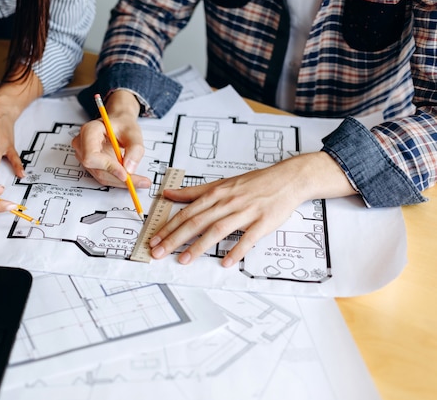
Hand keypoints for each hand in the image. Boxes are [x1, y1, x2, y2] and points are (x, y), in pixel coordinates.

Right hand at [72, 90, 150, 187]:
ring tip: (141, 180)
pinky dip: (119, 180)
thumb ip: (135, 149)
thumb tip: (129, 168)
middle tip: (141, 181)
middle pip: (97, 169)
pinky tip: (132, 179)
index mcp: (89, 131)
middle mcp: (82, 145)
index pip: (91, 155)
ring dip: (121, 181)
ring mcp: (85, 156)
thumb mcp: (133, 132)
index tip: (125, 173)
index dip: (108, 166)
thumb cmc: (123, 125)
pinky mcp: (91, 165)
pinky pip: (104, 177)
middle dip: (119, 178)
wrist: (119, 125)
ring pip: (101, 176)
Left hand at [149, 152, 355, 266]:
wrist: (287, 179)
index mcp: (217, 193)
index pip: (187, 211)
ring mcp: (245, 212)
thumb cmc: (254, 183)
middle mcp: (228, 202)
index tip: (154, 238)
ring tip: (183, 260)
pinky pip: (248, 238)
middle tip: (159, 252)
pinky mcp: (263, 222)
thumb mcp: (222, 183)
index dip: (169, 226)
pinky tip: (226, 262)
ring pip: (217, 229)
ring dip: (199, 246)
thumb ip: (195, 191)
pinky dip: (236, 250)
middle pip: (197, 221)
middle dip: (175, 238)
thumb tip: (169, 193)